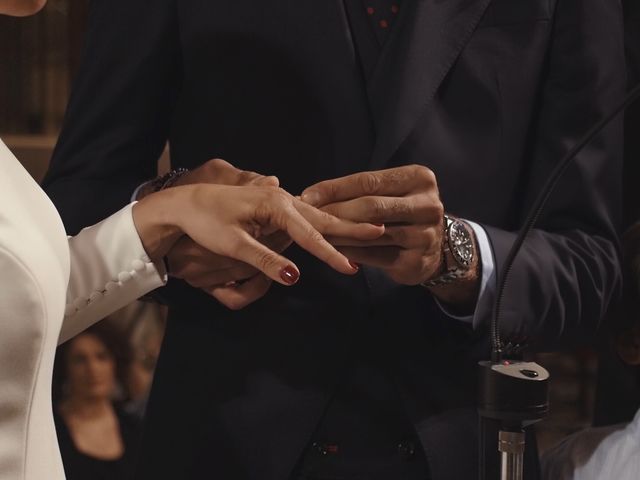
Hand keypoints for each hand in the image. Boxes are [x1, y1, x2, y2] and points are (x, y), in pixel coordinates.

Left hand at [133, 184, 383, 308]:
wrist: (183, 205)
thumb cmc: (205, 222)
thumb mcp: (233, 244)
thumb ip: (266, 260)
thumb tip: (295, 277)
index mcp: (274, 205)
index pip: (309, 234)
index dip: (329, 254)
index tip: (350, 268)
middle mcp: (280, 197)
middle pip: (321, 218)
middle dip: (349, 228)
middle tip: (379, 231)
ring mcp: (277, 199)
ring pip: (314, 215)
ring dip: (339, 224)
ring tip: (364, 229)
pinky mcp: (272, 204)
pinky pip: (303, 215)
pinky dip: (321, 223)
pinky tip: (332, 227)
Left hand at [301, 165, 479, 308]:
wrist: (439, 250)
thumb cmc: (402, 214)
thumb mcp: (390, 193)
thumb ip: (359, 192)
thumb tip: (309, 196)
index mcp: (419, 178)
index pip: (368, 181)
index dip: (334, 188)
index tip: (305, 195)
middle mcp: (428, 205)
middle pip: (370, 207)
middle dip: (334, 212)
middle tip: (305, 217)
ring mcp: (425, 236)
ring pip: (369, 234)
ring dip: (337, 235)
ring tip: (312, 234)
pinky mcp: (415, 262)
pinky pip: (373, 256)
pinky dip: (349, 253)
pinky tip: (331, 251)